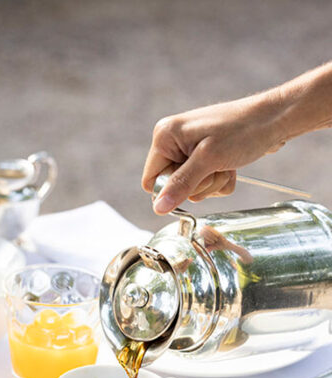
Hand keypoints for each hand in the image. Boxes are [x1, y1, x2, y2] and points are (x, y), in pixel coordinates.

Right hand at [142, 93, 285, 213]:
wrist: (275, 119)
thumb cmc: (243, 131)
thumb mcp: (209, 160)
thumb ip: (181, 185)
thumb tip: (157, 208)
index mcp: (164, 136)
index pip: (151, 182)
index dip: (171, 189)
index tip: (194, 180)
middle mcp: (173, 142)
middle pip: (172, 187)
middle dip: (198, 185)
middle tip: (216, 168)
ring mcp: (190, 149)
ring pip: (191, 188)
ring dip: (212, 183)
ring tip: (226, 164)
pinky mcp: (205, 156)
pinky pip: (205, 183)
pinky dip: (220, 180)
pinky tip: (231, 166)